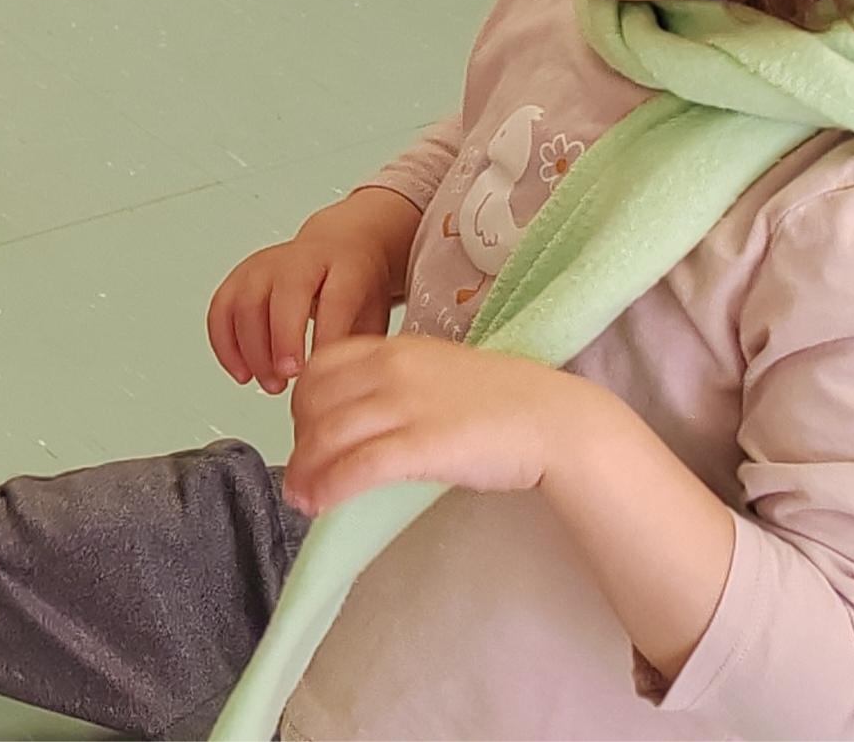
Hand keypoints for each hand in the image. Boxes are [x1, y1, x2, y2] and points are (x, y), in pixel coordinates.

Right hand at [207, 188, 415, 392]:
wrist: (339, 246)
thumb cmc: (356, 285)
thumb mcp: (374, 311)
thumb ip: (362, 346)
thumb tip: (353, 387)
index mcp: (345, 267)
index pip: (336, 299)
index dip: (327, 337)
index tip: (322, 374)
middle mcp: (301, 260)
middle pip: (285, 294)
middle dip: (283, 340)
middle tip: (288, 376)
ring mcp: (265, 265)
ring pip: (247, 302)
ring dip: (253, 350)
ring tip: (272, 383)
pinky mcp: (240, 275)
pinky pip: (221, 309)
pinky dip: (225, 345)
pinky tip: (242, 371)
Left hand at [283, 334, 598, 514]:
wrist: (554, 419)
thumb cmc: (501, 402)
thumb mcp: (437, 371)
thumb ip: (395, 383)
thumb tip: (358, 414)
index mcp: (394, 348)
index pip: (321, 366)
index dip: (302, 402)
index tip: (306, 432)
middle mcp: (392, 370)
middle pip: (314, 402)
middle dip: (299, 440)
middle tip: (302, 471)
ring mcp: (406, 406)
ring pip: (327, 435)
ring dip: (305, 471)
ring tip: (302, 498)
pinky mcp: (423, 445)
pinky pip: (357, 466)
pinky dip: (329, 486)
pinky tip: (320, 503)